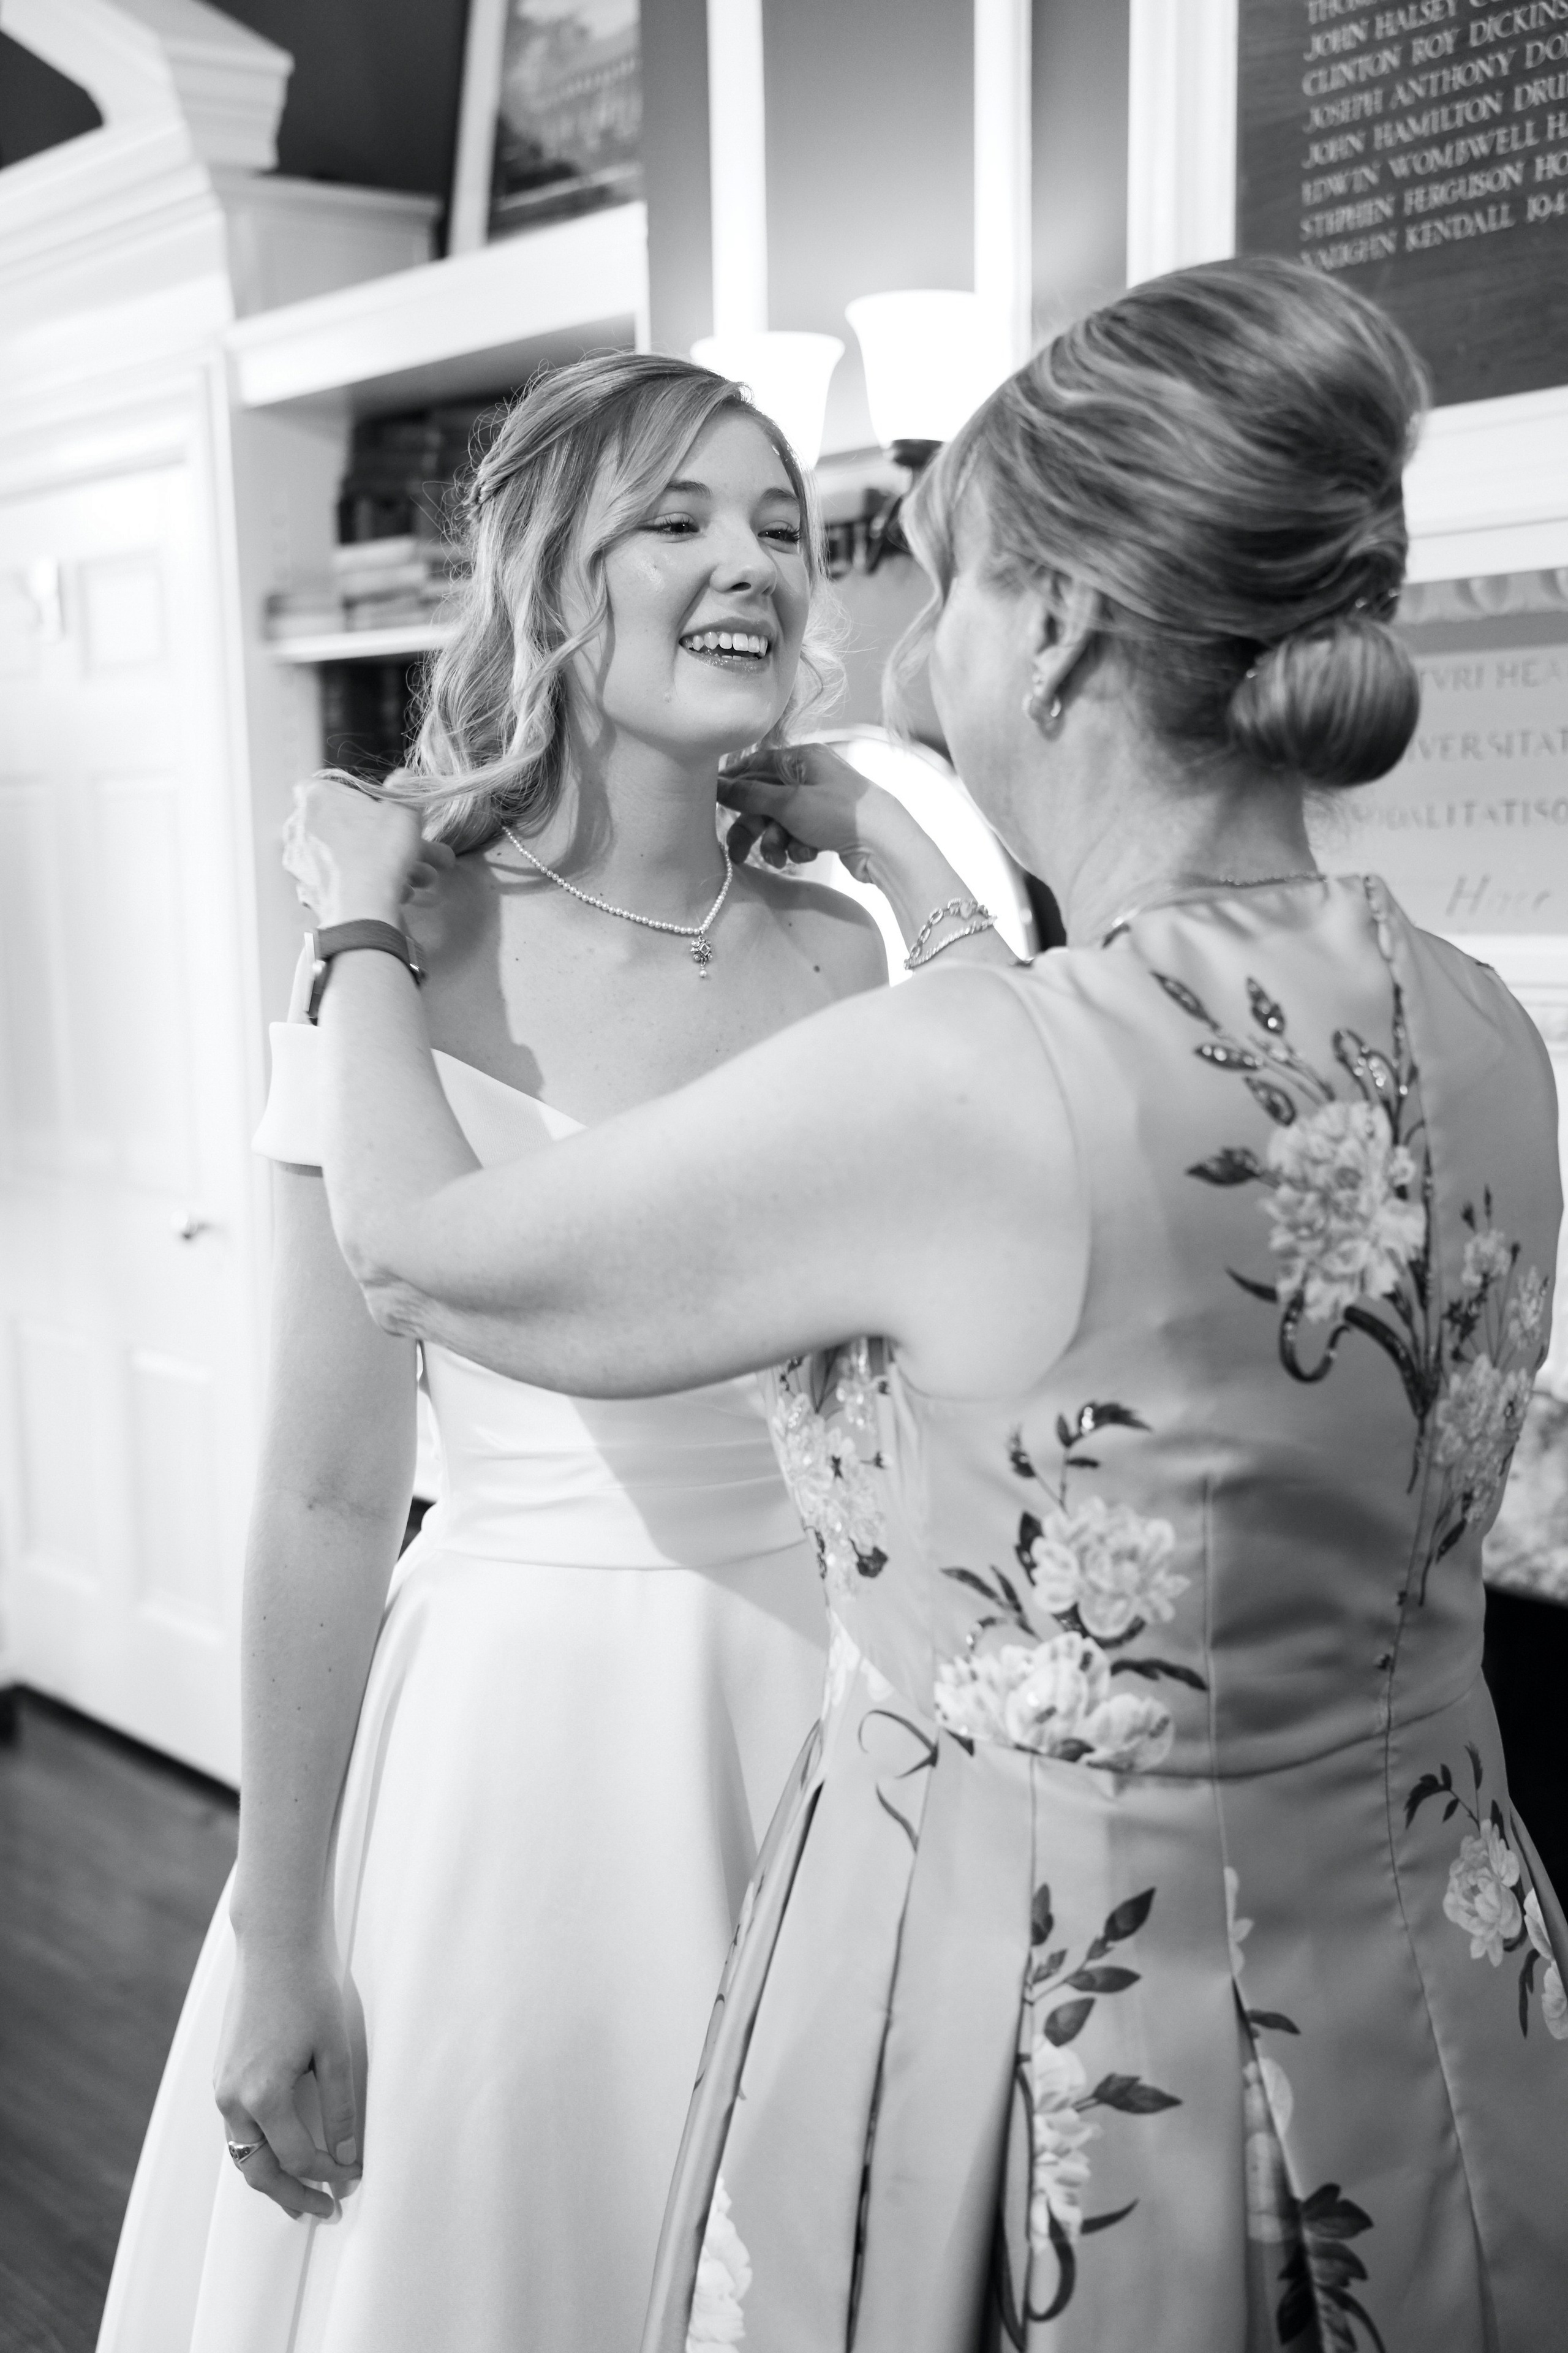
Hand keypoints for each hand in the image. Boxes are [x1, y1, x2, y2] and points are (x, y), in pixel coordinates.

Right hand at [214, 1937, 361, 2219]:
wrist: (275, 1943)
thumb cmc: (310, 1989)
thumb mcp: (335, 2050)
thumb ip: (340, 2108)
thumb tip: (347, 2155)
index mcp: (263, 2096)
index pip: (298, 2159)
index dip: (328, 2176)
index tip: (353, 2181)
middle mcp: (233, 2098)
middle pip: (259, 2170)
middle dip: (292, 2196)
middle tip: (324, 2212)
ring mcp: (222, 2086)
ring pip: (243, 2152)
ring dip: (271, 2176)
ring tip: (302, 2193)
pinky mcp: (222, 2073)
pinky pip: (237, 2126)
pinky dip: (259, 2147)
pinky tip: (283, 2149)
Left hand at [283, 775, 435, 927]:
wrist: (362, 910)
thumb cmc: (380, 854)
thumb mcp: (404, 812)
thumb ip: (405, 790)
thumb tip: (405, 775)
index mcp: (315, 798)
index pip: (322, 785)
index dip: (350, 796)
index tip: (375, 809)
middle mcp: (298, 827)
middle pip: (340, 825)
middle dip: (378, 838)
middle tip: (408, 849)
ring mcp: (299, 862)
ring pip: (343, 857)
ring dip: (378, 865)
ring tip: (415, 880)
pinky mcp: (306, 890)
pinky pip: (338, 882)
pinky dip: (363, 886)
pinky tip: (393, 894)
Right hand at [719, 743, 907, 885]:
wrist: (886, 845)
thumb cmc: (839, 814)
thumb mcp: (788, 803)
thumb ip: (749, 795)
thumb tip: (715, 784)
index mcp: (802, 757)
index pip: (756, 764)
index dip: (734, 784)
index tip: (714, 802)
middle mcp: (811, 776)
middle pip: (765, 799)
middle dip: (753, 827)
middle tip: (737, 851)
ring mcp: (819, 802)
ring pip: (780, 822)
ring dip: (775, 842)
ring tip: (782, 857)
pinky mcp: (828, 826)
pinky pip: (798, 835)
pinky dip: (798, 847)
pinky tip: (810, 854)